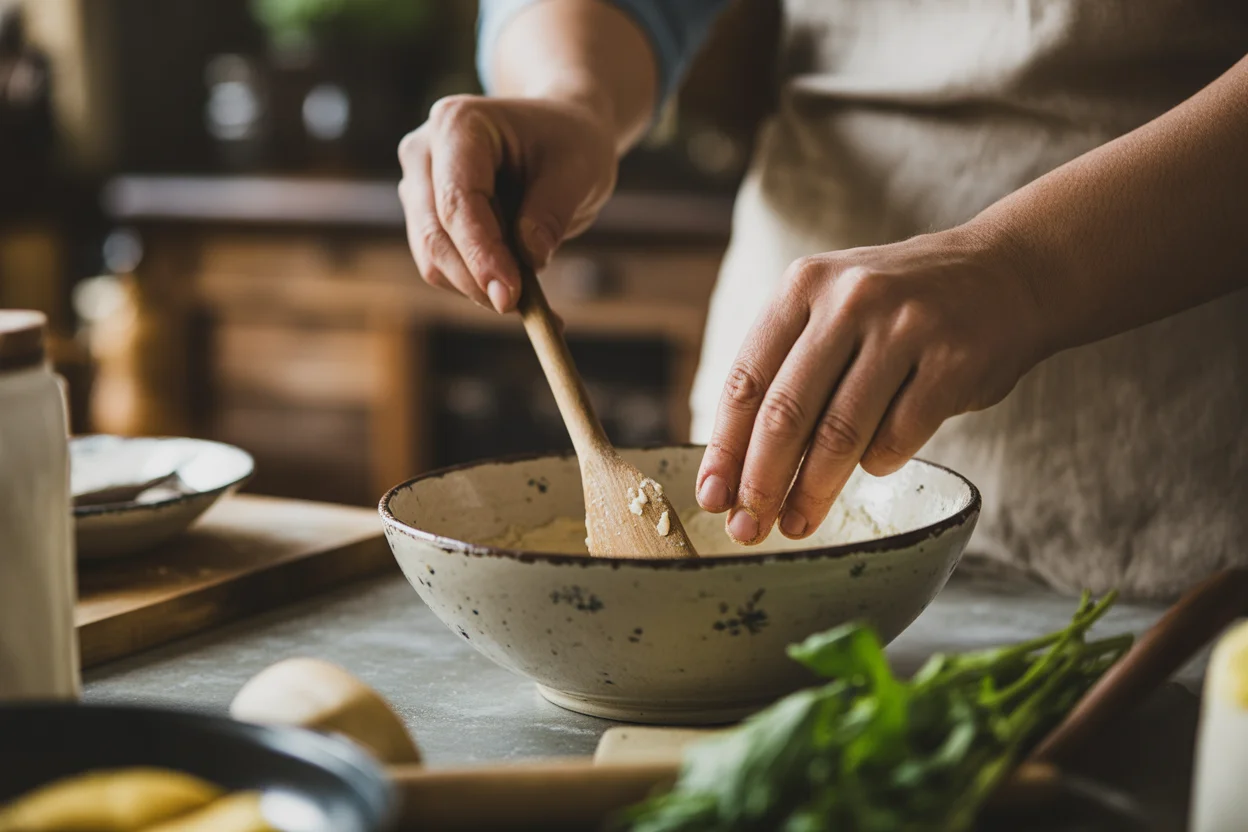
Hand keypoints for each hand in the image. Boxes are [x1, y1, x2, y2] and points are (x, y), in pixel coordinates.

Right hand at [397, 94, 617, 312]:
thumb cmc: (569, 143)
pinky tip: (519, 290)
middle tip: (520, 307)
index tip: (509, 296)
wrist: (559, 133)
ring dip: (477, 286)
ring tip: (533, 297)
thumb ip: (551, 213)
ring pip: (432, 258)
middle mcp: (424, 152)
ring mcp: (418, 186)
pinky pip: (442, 265)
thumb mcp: (579, 171)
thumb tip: (529, 259)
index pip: (458, 200)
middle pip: (434, 234)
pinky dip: (478, 285)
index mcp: (458, 124)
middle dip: (475, 278)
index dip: (480, 253)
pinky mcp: (424, 217)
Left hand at [695, 226, 1049, 544]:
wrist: (1008, 271)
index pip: (746, 381)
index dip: (725, 448)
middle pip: (786, 414)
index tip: (712, 497)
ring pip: (841, 434)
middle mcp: (850, 300)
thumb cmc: (901, 309)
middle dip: (760, 482)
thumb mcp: (834, 309)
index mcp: (804, 287)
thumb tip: (737, 465)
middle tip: (747, 528)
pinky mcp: (954, 362)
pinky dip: (878, 464)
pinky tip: (872, 468)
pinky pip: (899, 437)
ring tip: (797, 524)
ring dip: (812, 491)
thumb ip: (789, 368)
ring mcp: (906, 329)